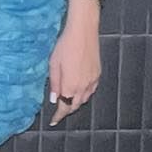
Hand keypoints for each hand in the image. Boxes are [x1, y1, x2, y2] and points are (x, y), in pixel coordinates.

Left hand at [46, 9, 100, 125]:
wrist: (83, 31)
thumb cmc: (65, 45)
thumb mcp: (53, 64)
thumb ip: (54, 83)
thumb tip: (53, 99)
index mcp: (71, 85)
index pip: (64, 107)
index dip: (59, 115)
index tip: (53, 120)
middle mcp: (84, 86)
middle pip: (76, 105)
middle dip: (67, 110)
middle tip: (59, 111)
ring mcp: (93, 80)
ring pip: (85, 99)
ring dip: (76, 102)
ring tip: (67, 100)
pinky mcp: (98, 74)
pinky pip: (91, 90)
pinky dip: (84, 94)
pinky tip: (78, 89)